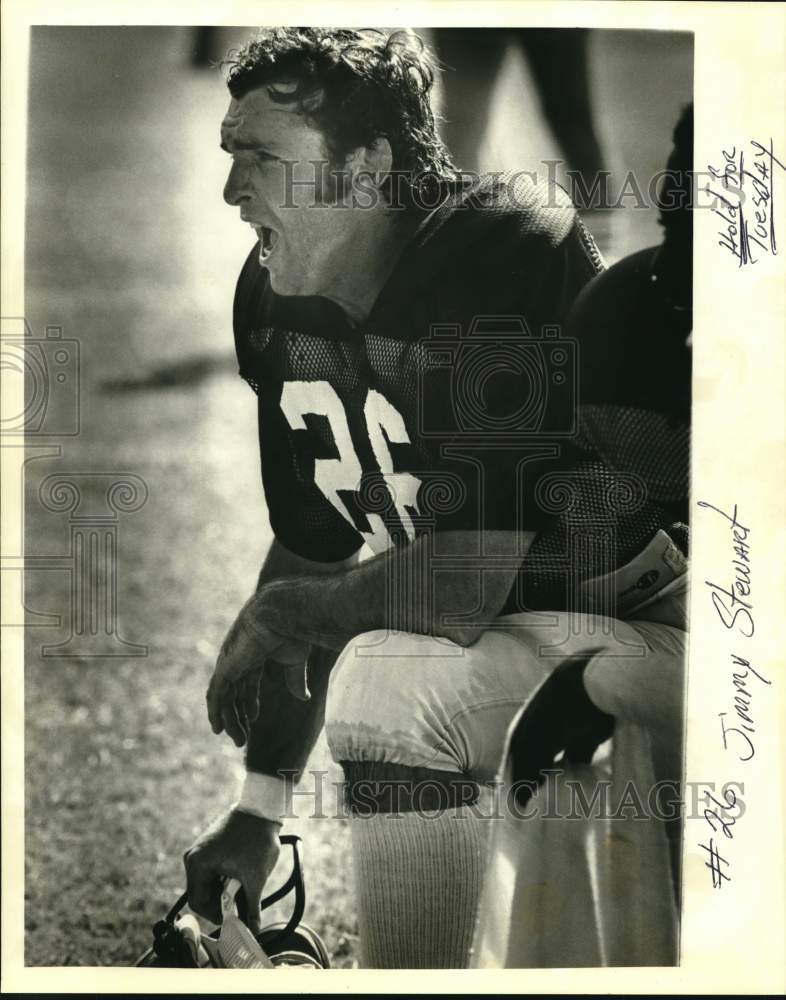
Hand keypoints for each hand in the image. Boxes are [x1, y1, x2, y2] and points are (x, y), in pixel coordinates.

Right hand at [184, 807, 280, 935]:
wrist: (262, 806)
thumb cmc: (256, 837)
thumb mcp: (255, 877)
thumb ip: (251, 907)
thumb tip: (253, 929)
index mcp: (197, 864)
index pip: (198, 903)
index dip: (215, 916)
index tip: (233, 920)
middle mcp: (193, 856)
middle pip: (202, 893)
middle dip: (222, 902)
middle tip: (241, 906)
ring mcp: (201, 848)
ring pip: (209, 881)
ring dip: (225, 889)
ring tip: (244, 887)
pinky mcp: (210, 844)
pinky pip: (213, 869)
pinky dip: (226, 877)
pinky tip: (242, 874)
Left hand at [207, 595, 309, 744]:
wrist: (284, 616)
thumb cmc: (293, 631)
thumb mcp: (295, 660)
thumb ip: (295, 680)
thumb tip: (305, 698)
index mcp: (255, 652)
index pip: (247, 681)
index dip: (249, 702)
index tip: (253, 719)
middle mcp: (239, 657)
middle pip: (235, 692)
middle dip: (238, 715)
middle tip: (242, 737)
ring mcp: (230, 661)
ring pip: (225, 697)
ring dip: (229, 719)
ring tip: (237, 740)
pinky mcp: (225, 667)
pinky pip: (216, 694)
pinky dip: (215, 711)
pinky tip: (218, 728)